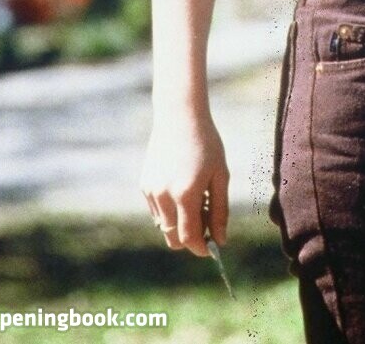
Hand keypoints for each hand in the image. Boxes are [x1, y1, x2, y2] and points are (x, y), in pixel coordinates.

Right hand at [139, 109, 229, 256]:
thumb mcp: (220, 175)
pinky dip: (169, 210)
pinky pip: (157, 210)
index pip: (189, 237)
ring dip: (179, 223)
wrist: (180, 116)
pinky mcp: (144, 185)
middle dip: (190, 239)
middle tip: (207, 223)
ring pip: (164, 226)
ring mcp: (151, 191)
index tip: (212, 248)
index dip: (201, 248)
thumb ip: (220, 210)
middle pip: (173, 238)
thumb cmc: (206, 143)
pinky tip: (182, 187)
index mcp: (185, 194)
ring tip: (197, 198)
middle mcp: (164, 196)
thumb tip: (220, 240)